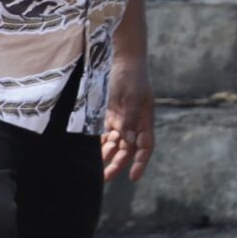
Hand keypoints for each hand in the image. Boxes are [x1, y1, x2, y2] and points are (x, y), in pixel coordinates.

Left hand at [101, 49, 154, 181]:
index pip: (145, 146)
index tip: (134, 178)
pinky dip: (99, 144)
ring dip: (106, 156)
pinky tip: (91, 152)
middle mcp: (134, 123)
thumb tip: (129, 141)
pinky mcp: (108, 115)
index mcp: (144, 120)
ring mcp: (121, 119)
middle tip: (105, 178)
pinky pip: (104, 134)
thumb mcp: (132, 97)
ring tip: (94, 168)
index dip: (141, 162)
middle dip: (118, 164)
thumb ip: (130, 119)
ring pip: (115, 144)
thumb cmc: (131, 76)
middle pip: (128, 149)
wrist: (121, 59)